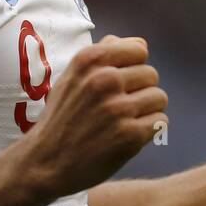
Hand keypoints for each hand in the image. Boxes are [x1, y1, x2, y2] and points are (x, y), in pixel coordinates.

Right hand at [23, 34, 166, 196]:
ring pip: (159, 97)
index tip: (121, 84)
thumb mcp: (71, 77)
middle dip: (140, 91)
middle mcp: (105, 79)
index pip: (139, 49)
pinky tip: (129, 135)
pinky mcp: (130, 135)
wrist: (45, 162)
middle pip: (151, 74)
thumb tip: (139, 43)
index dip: (133, 67)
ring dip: (147, 110)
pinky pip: (160, 121)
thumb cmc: (61, 118)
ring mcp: (118, 108)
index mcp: (90, 60)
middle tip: (121, 108)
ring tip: (126, 121)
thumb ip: (102, 56)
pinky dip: (149, 130)